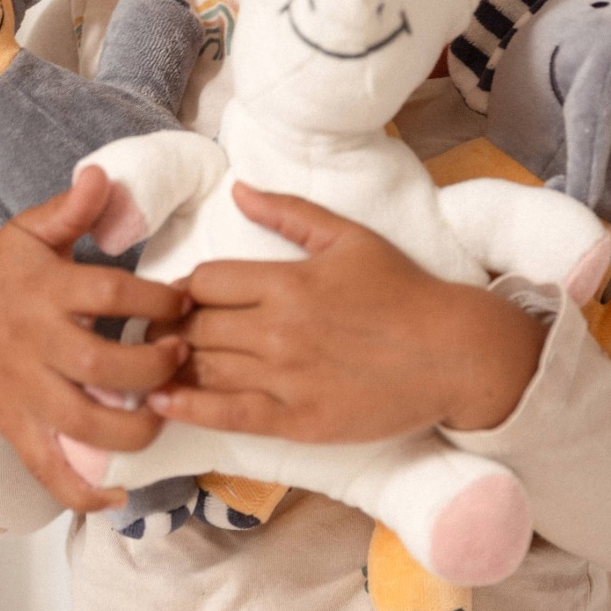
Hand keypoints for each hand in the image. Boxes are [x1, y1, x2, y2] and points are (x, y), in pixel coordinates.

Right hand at [0, 166, 191, 512]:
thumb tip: (102, 174)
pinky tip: (120, 494)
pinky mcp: (15, 428)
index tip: (187, 301)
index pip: (112, 293)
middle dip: (155, 368)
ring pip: (83, 424)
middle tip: (183, 357)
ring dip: (135, 429)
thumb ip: (71, 210)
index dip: (157, 299)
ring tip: (166, 413)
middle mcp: (38, 344)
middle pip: (104, 366)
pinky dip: (82, 491)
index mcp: (48, 292)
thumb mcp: (29, 232)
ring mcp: (26, 392)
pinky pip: (48, 469)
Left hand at [148, 183, 547, 441]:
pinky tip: (162, 401)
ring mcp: (289, 379)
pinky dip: (189, 408)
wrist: (453, 352)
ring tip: (157, 364)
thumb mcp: (348, 237)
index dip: (184, 289)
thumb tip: (238, 189)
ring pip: (205, 369)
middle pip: (197, 327)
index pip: (205, 281)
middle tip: (161, 334)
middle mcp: (281, 329)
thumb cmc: (402, 289)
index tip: (180, 299)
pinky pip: (228, 415)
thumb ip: (288, 213)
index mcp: (288, 281)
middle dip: (174, 328)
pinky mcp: (299, 421)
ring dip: (176, 366)